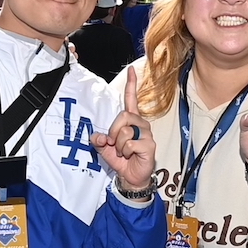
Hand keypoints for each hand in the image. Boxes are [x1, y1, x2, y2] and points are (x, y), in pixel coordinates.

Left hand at [92, 67, 156, 189]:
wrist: (131, 177)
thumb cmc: (122, 160)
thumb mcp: (104, 149)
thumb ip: (98, 140)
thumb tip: (98, 136)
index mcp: (131, 121)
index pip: (131, 99)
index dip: (131, 85)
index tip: (131, 70)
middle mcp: (141, 124)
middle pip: (124, 116)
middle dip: (114, 131)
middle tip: (115, 144)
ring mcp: (146, 134)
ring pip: (126, 131)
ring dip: (119, 144)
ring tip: (123, 152)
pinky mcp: (149, 145)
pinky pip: (130, 144)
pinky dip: (125, 152)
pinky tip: (130, 156)